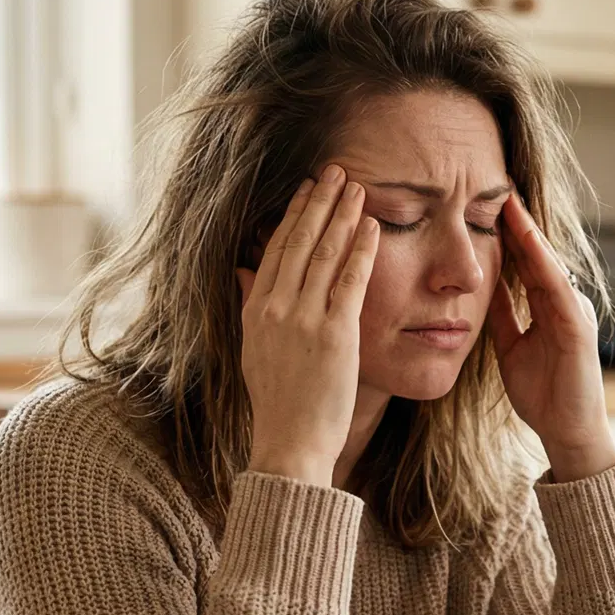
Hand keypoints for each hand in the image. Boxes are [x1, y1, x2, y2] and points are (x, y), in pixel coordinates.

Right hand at [235, 165, 379, 485]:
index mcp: (255, 311)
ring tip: (356, 186)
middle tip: (335, 170)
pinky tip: (371, 225)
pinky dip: (360, 249)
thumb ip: (251, 305)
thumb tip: (243, 269)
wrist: (290, 444)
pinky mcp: (334, 334)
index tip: (307, 189)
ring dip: (341, 215)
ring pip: (323, 254)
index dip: (293, 215)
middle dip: (318, 202)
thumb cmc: (279, 405)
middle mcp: (275, 309)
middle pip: (297, 242)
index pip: (275, 250)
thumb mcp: (254, 351)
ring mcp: (303, 320)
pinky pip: (349, 281)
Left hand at [487, 196, 614, 481]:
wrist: (568, 433)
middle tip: (496, 184)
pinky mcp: (577, 329)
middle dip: (517, 221)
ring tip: (509, 201)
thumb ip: (503, 316)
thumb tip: (482, 286)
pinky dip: (543, 264)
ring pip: (548, 264)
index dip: (507, 233)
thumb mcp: (511, 348)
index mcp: (550, 307)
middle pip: (537, 254)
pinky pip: (558, 290)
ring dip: (529, 233)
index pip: (525, 261)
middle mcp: (565, 302)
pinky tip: (528, 243)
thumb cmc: (543, 395)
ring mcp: (575, 313)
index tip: (485, 203)